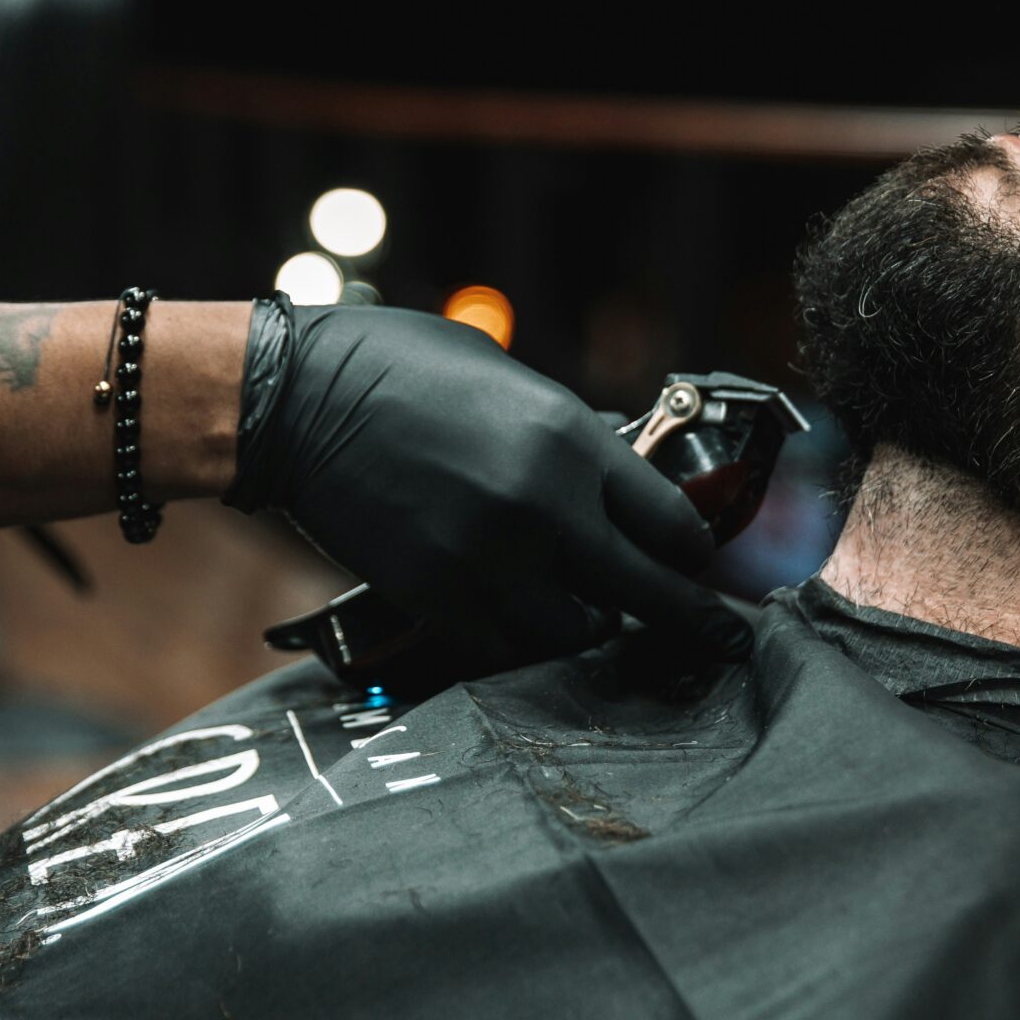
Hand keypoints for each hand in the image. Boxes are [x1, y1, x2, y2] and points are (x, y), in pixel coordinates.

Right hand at [229, 304, 751, 666]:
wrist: (297, 400)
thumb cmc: (401, 369)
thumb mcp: (508, 381)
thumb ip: (569, 439)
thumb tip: (615, 480)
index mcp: (570, 439)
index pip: (672, 524)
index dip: (695, 553)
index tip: (699, 564)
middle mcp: (543, 508)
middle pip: (649, 592)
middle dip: (691, 622)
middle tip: (722, 644)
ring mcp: (490, 562)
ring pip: (580, 633)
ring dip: (590, 626)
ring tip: (587, 613)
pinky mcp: (438, 599)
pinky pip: (508, 650)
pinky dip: (524, 645)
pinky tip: (524, 624)